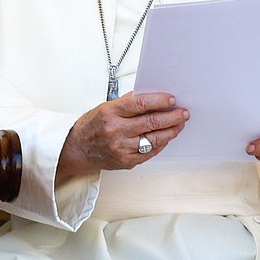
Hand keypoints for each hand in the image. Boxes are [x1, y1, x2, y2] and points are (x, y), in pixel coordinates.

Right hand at [58, 92, 188, 179]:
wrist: (76, 149)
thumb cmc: (91, 126)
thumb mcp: (106, 107)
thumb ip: (128, 103)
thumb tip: (153, 98)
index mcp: (110, 112)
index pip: (140, 103)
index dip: (159, 101)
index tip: (172, 100)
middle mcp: (115, 131)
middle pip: (151, 122)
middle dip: (172, 117)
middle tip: (183, 112)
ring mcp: (121, 148)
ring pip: (154, 139)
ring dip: (171, 131)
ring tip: (179, 124)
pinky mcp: (126, 161)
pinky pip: (150, 152)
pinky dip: (161, 143)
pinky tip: (167, 137)